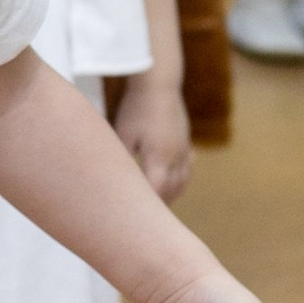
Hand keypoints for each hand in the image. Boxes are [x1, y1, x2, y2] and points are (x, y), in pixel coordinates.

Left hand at [112, 69, 191, 204]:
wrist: (159, 84)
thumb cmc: (136, 108)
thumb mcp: (123, 134)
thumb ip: (122, 159)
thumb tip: (116, 180)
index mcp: (158, 156)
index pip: (157, 190)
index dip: (150, 204)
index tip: (139, 216)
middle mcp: (175, 156)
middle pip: (171, 189)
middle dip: (161, 204)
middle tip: (146, 218)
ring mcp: (184, 149)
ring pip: (182, 180)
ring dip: (172, 193)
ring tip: (159, 204)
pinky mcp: (186, 141)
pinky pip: (187, 167)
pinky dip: (180, 178)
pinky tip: (172, 182)